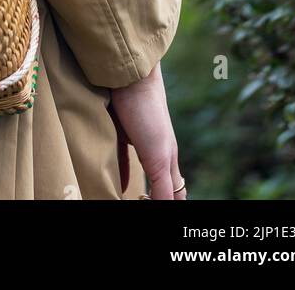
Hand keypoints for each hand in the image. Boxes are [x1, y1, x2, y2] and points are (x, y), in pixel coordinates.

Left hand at [108, 62, 184, 199]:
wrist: (129, 77)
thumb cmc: (147, 114)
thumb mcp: (157, 156)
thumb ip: (163, 185)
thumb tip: (166, 209)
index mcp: (168, 158)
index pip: (177, 191)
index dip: (175, 206)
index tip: (168, 216)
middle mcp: (156, 150)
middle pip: (162, 182)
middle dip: (159, 198)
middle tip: (148, 205)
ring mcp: (138, 140)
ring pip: (142, 170)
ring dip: (139, 187)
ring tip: (131, 200)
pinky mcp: (119, 130)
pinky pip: (121, 158)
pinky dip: (121, 173)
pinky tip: (117, 183)